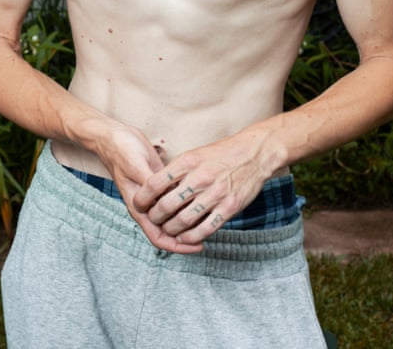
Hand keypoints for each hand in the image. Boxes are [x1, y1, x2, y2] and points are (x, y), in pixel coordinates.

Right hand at [95, 125, 204, 254]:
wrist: (115, 136)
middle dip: (188, 236)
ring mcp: (155, 196)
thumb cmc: (122, 151)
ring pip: (174, 217)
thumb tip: (167, 202)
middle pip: (170, 232)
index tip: (199, 245)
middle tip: (211, 232)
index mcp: (138, 208)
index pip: (159, 238)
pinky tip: (202, 200)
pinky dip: (187, 204)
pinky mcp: (161, 185)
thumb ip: (151, 185)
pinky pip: (176, 200)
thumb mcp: (136, 166)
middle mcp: (148, 206)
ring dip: (189, 221)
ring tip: (210, 218)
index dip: (178, 246)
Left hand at [135, 130, 274, 245]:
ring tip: (167, 229)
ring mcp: (216, 193)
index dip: (143, 197)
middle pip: (167, 205)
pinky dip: (192, 237)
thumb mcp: (194, 154)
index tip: (139, 203)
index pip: (155, 183)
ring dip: (171, 229)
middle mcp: (200, 177)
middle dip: (155, 217)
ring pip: (184, 220)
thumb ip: (176, 170)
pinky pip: (206, 228)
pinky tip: (185, 237)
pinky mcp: (230, 207)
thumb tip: (155, 187)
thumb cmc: (220, 154)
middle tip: (152, 219)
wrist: (253, 154)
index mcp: (188, 161)